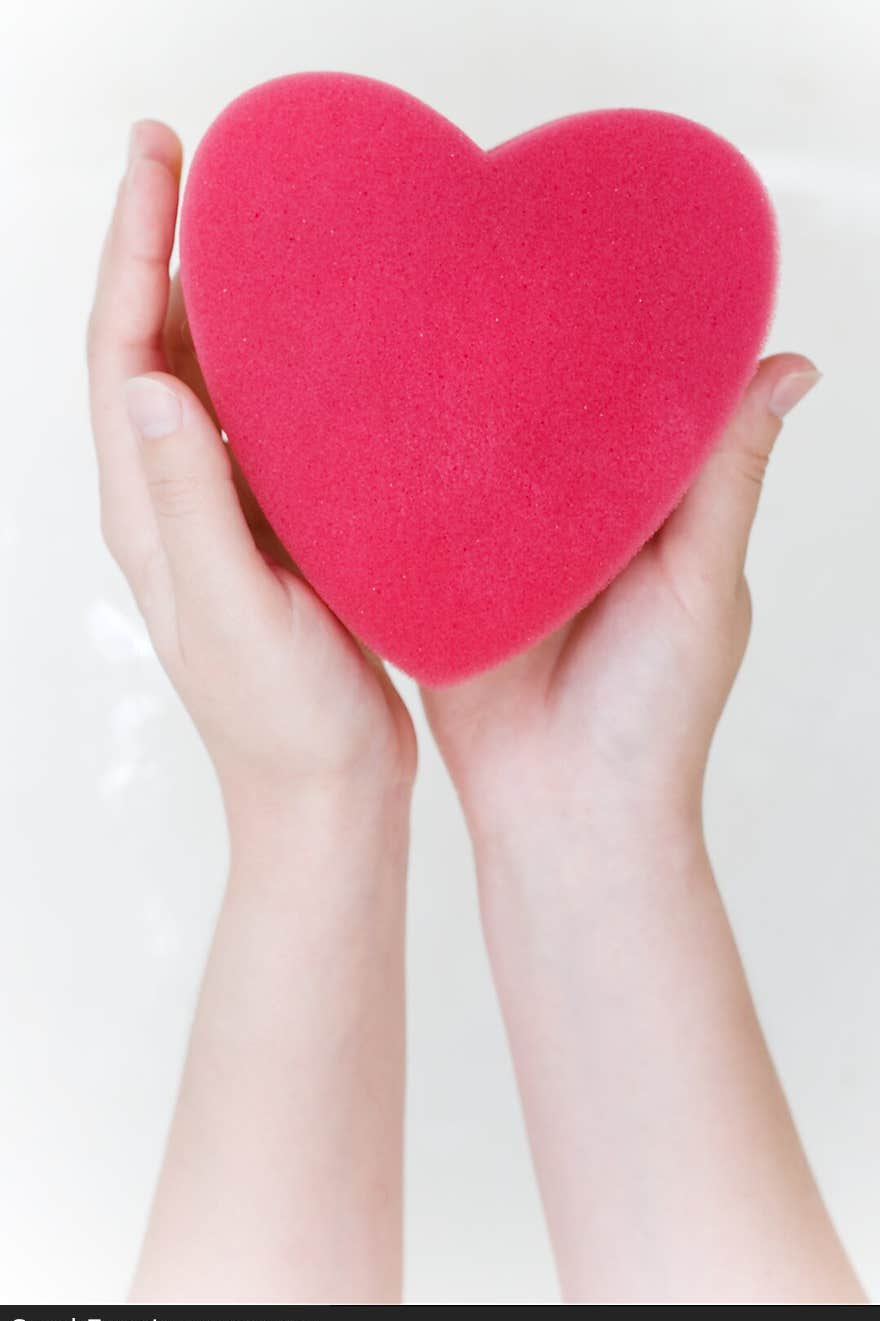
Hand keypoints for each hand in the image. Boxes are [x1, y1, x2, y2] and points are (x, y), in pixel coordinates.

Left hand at [87, 120, 415, 804]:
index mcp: (147, 513)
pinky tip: (312, 335)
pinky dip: (273, 363)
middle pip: (149, 347)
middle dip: (161, 245)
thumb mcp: (235, 612)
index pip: (120, 352)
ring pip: (205, 380)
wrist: (326, 800)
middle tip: (198, 155)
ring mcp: (222, 515)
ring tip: (250, 220)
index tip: (159, 157)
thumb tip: (148, 379)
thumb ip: (189, 502)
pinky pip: (261, 424)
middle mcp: (171, 501)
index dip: (131, 247)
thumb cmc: (284, 725)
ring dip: (214, 296)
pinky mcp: (275, 531)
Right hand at [419, 354, 864, 1304]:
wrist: (561, 814)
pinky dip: (409, 476)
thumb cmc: (652, 712)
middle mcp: (573, 522)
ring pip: (480, 460)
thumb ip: (727, 476)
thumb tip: (796, 365)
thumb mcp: (703, 580)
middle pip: (549, 420)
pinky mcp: (439, 584)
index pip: (636, 401)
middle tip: (489, 262)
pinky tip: (377, 414)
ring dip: (460, 413)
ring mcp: (502, 551)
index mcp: (646, 511)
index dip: (624, 336)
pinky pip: (421, 517)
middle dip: (526, 360)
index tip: (600, 251)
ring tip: (422, 317)